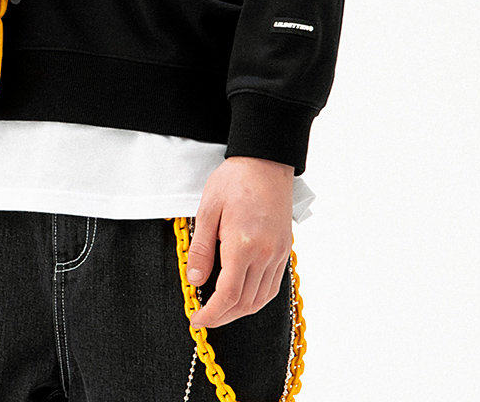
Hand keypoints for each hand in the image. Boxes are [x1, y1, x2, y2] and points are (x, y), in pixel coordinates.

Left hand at [185, 156, 293, 330]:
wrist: (266, 161)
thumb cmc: (234, 180)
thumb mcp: (208, 209)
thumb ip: (201, 248)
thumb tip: (195, 280)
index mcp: (243, 244)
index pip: (227, 295)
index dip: (211, 313)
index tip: (197, 319)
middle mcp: (265, 254)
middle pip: (245, 302)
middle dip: (223, 317)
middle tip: (204, 318)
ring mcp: (278, 253)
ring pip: (261, 298)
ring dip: (240, 311)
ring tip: (221, 311)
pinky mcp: (285, 249)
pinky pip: (272, 285)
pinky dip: (257, 298)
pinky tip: (243, 296)